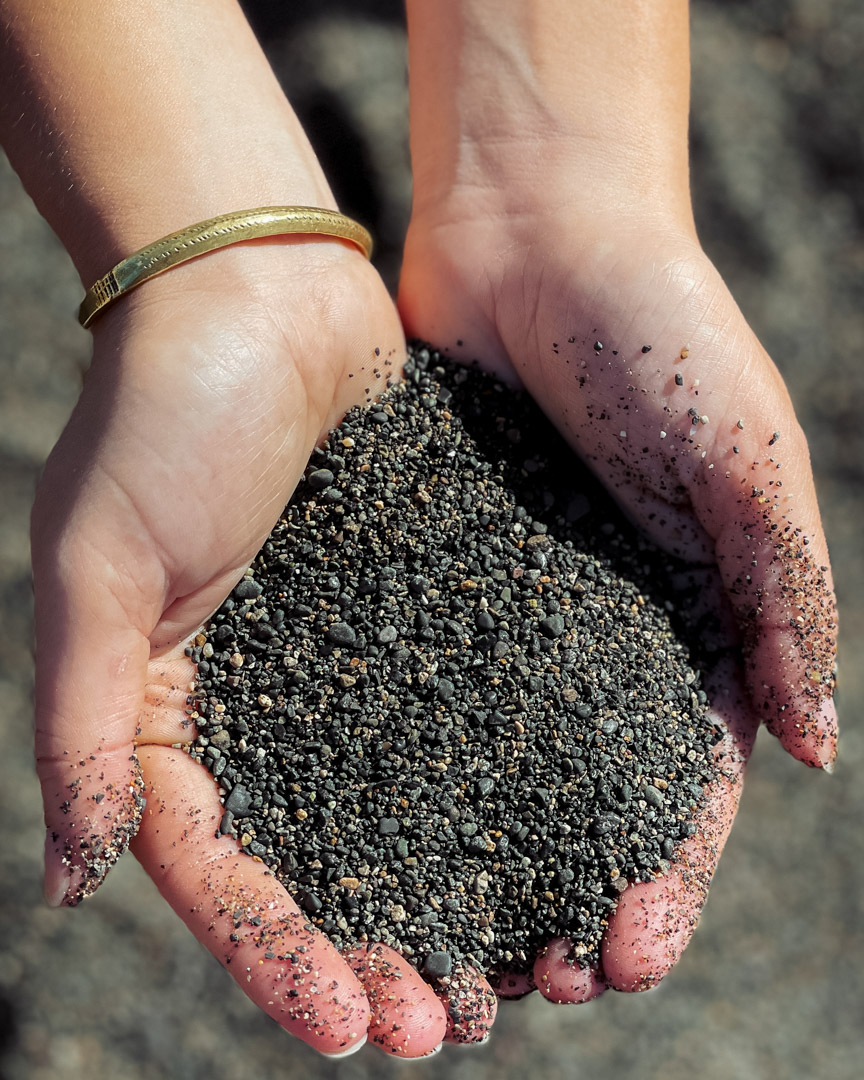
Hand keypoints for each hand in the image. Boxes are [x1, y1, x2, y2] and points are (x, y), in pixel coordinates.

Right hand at [32, 241, 482, 1056]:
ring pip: (390, 805)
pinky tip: (535, 846)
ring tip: (497, 980)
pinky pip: (447, 716)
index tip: (345, 1026)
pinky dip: (482, 788)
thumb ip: (80, 725)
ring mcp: (337, 659)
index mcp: (163, 707)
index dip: (273, 952)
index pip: (216, 863)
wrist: (256, 295)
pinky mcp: (407, 611)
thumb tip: (67, 880)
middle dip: (367, 953)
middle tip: (441, 1034)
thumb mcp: (97, 571)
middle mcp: (257, 698)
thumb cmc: (160, 417)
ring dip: (436, 895)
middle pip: (313, 857)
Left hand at [399, 187, 835, 998]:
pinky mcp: (428, 564)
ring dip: (466, 856)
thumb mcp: (746, 459)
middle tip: (516, 989)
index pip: (682, 785)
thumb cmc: (661, 330)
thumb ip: (785, 597)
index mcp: (689, 620)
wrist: (536, 229)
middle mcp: (594, 630)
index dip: (662, 881)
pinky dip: (391, 755)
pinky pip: (411, 673)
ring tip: (437, 943)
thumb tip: (820, 751)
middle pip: (576, 797)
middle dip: (555, 896)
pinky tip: (355, 828)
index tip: (621, 958)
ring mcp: (506, 605)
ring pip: (487, 759)